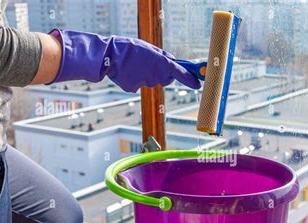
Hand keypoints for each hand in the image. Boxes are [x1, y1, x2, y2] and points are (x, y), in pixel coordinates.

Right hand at [48, 29, 200, 91]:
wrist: (108, 54)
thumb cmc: (130, 48)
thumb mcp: (149, 48)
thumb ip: (162, 57)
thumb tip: (174, 63)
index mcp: (161, 62)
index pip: (180, 72)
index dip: (190, 79)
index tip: (199, 84)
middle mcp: (155, 74)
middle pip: (165, 79)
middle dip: (162, 74)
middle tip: (151, 64)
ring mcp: (145, 83)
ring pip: (151, 82)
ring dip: (146, 74)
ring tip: (134, 64)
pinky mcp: (134, 88)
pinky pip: (138, 85)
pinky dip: (134, 79)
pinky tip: (126, 71)